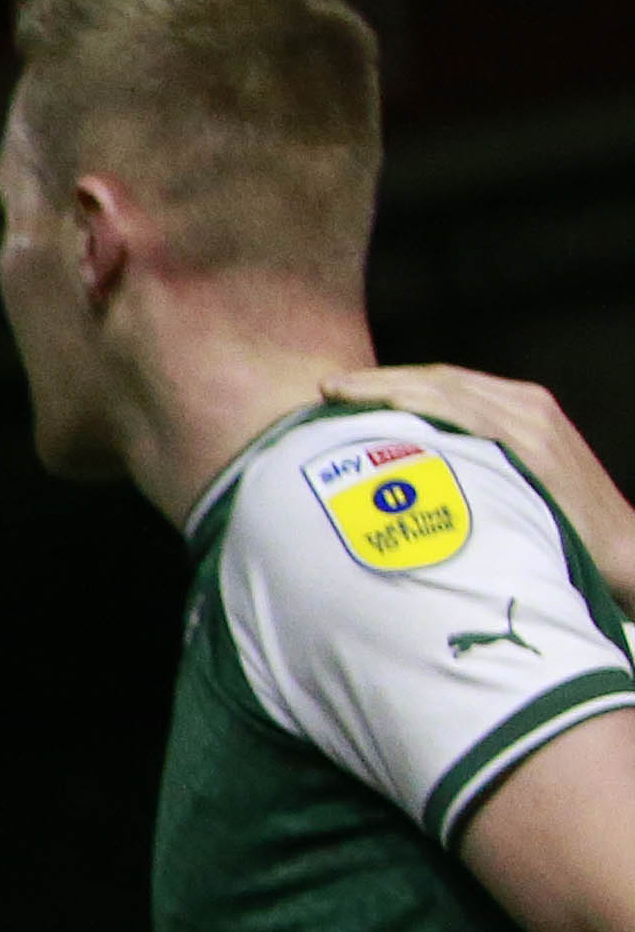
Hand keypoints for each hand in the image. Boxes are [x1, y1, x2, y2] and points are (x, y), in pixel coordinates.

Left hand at [325, 363, 634, 588]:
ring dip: (389, 388)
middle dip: (379, 381)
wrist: (623, 551)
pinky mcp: (536, 446)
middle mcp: (526, 404)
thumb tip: (406, 474)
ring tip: (339, 394)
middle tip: (327, 387)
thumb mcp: (509, 482)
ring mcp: (533, 422)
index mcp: (519, 407)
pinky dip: (425, 406)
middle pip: (438, 380)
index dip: (390, 383)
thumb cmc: (555, 526)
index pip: (443, 385)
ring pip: (447, 391)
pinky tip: (387, 409)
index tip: (340, 392)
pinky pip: (471, 416)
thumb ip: (469, 463)